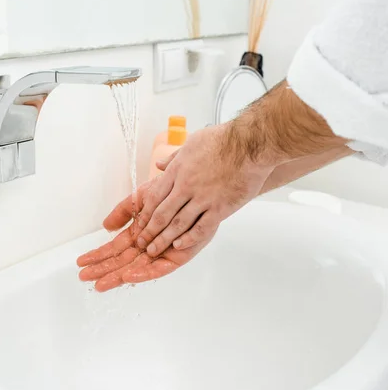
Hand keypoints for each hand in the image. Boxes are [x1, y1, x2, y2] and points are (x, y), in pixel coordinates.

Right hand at [77, 181, 215, 291]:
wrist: (196, 184)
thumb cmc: (172, 189)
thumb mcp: (142, 197)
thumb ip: (124, 211)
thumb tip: (106, 226)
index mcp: (140, 231)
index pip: (115, 247)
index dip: (98, 254)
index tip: (81, 262)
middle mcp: (150, 244)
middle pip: (122, 261)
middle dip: (102, 269)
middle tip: (83, 277)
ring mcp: (163, 251)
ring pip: (136, 268)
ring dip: (117, 275)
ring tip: (100, 283)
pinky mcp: (178, 256)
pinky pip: (159, 268)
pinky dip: (143, 273)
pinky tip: (128, 275)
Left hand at [134, 124, 272, 257]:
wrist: (250, 145)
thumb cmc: (223, 140)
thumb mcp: (191, 143)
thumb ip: (174, 157)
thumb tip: (158, 164)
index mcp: (178, 170)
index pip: (155, 196)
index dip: (145, 213)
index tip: (138, 224)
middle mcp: (186, 186)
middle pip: (162, 213)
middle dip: (149, 231)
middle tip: (141, 243)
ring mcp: (203, 198)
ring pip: (178, 224)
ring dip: (164, 239)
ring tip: (153, 250)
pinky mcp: (220, 208)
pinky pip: (201, 228)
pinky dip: (188, 238)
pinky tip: (179, 245)